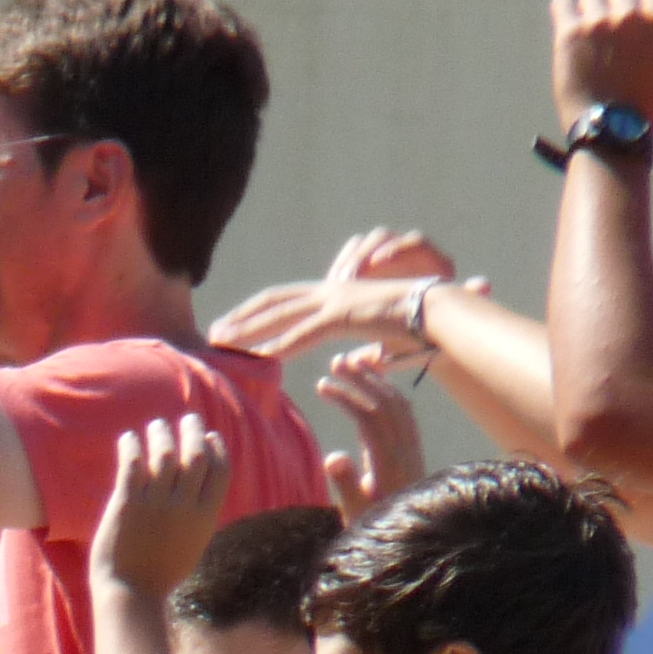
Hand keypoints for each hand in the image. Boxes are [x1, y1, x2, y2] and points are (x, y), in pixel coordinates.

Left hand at [92, 413, 231, 595]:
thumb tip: (199, 491)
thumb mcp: (193, 544)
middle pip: (195, 455)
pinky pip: (132, 465)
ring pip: (164, 454)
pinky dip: (131, 446)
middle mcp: (184, 506)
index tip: (209, 436)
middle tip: (188, 419)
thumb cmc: (160, 573)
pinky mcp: (127, 505)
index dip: (217, 448)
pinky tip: (128, 439)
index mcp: (205, 516)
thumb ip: (198, 515)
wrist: (131, 593)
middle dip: (194, 431)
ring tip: (156, 426)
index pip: (220, 470)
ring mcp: (156, 504)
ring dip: (161, 433)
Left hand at [211, 231, 440, 355]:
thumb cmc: (412, 326)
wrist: (440, 312)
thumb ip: (354, 346)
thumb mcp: (375, 336)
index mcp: (334, 293)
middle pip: (274, 301)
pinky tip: (259, 356)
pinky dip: (281, 345)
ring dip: (250, 329)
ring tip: (223, 342)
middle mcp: (330, 291)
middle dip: (242, 316)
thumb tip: (350, 362)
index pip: (284, 299)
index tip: (231, 324)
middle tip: (213, 332)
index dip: (255, 310)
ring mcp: (336, 300)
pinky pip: (305, 333)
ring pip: (282, 315)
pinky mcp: (345, 315)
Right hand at [315, 354, 429, 519]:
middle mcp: (406, 451)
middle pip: (386, 402)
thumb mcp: (356, 514)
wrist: (413, 544)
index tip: (322, 385)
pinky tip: (375, 384)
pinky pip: (406, 412)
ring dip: (377, 380)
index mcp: (389, 464)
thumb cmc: (376, 531)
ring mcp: (413, 450)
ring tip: (354, 363)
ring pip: (399, 404)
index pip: (369, 417)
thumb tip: (333, 455)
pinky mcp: (414, 452)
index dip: (347, 396)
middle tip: (336, 360)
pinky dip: (390, 391)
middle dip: (362, 378)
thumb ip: (345, 486)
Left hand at [551, 0, 652, 129]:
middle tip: (609, 40)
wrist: (612, 131)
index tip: (632, 3)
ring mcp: (600, 22)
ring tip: (588, 41)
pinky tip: (566, 26)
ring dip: (589, 13)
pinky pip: (562, 2)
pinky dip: (563, 11)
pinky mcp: (571, 33)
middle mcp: (633, 15)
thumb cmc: (647, 105)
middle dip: (614, 11)